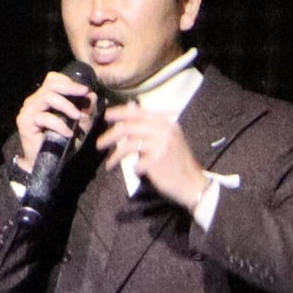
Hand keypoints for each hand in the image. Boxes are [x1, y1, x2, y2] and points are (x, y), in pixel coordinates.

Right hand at [12, 73, 93, 173]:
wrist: (43, 162)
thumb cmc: (61, 142)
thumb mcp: (80, 125)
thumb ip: (86, 110)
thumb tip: (92, 95)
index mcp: (44, 98)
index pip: (53, 79)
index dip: (68, 81)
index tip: (85, 90)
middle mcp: (34, 101)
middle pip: (51, 84)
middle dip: (70, 87)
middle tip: (85, 93)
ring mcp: (28, 111)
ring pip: (48, 97)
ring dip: (66, 106)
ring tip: (78, 117)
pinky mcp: (25, 122)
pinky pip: (44, 117)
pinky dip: (59, 124)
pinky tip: (68, 133)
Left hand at [98, 97, 212, 208]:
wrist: (192, 183)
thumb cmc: (177, 162)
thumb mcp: (168, 139)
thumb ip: (149, 127)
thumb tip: (129, 109)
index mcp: (166, 124)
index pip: (138, 113)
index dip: (120, 113)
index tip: (106, 116)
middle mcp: (165, 131)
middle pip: (129, 128)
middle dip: (110, 136)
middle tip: (99, 144)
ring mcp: (161, 144)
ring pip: (129, 144)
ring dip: (116, 155)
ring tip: (110, 163)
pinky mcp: (157, 160)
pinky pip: (136, 163)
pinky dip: (134, 168)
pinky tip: (137, 171)